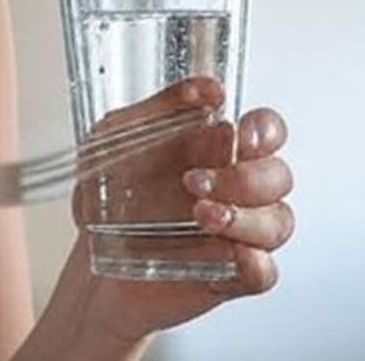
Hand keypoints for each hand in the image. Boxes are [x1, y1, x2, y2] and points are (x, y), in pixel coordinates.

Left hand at [67, 83, 294, 346]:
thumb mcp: (115, 137)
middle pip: (279, 175)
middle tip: (195, 181)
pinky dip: (256, 263)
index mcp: (215, 151)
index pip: (267, 131)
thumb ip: (161, 108)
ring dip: (246, 217)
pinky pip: (265, 272)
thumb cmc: (105, 197)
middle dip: (245, 177)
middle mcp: (235, 190)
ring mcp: (236, 234)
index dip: (266, 131)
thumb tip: (207, 89)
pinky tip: (233, 254)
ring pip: (278, 221)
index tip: (241, 135)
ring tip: (200, 214)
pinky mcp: (228, 276)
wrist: (86, 259)